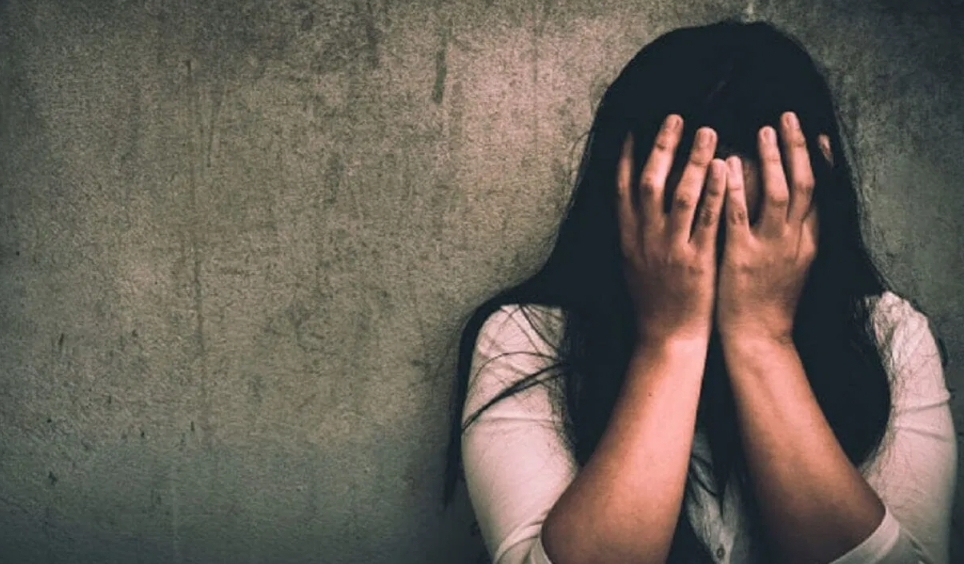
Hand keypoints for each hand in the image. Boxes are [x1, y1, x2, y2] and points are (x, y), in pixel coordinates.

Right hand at [617, 115, 726, 345]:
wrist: (666, 337)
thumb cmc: (652, 299)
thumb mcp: (632, 261)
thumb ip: (632, 229)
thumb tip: (630, 198)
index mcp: (627, 237)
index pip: (621, 188)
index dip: (625, 155)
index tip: (633, 127)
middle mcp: (645, 238)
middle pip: (649, 182)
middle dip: (662, 146)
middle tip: (676, 117)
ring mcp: (670, 248)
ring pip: (680, 195)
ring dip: (693, 160)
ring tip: (708, 131)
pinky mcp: (697, 260)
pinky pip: (707, 220)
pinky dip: (716, 192)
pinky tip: (727, 169)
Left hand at [715, 111, 824, 342]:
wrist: (757, 339)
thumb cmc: (768, 301)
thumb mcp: (791, 264)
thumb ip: (792, 232)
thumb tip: (786, 198)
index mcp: (808, 242)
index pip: (821, 193)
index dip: (820, 162)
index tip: (817, 133)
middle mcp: (795, 241)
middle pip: (805, 185)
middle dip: (797, 149)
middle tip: (787, 117)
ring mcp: (770, 249)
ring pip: (779, 195)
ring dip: (773, 160)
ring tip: (764, 130)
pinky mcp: (742, 258)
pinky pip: (740, 216)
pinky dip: (738, 188)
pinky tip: (730, 164)